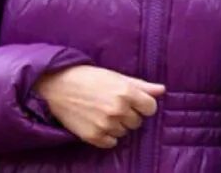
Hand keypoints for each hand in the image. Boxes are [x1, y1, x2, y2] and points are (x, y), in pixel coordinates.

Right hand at [34, 65, 165, 148]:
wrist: (58, 86)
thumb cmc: (89, 78)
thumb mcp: (117, 77)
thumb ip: (141, 86)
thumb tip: (162, 90)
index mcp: (126, 93)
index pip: (150, 108)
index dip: (144, 105)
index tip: (136, 102)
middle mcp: (118, 110)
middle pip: (137, 121)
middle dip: (130, 115)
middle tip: (115, 106)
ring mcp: (105, 124)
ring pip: (124, 132)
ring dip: (118, 125)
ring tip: (104, 113)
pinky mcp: (92, 136)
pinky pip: (111, 143)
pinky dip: (107, 136)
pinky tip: (99, 124)